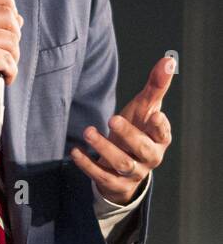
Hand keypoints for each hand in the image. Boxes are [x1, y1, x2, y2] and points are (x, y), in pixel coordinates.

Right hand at [0, 0, 21, 120]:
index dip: (7, 1)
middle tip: (7, 50)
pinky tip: (2, 76)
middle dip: (15, 34)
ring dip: (13, 56)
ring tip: (3, 66)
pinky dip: (10, 70)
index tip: (11, 17)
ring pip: (10, 39)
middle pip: (6, 15)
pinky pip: (7, 59)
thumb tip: (16, 18)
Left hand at [72, 56, 174, 204]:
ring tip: (88, 131)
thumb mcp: (144, 109)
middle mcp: (149, 158)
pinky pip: (102, 177)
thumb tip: (168, 59)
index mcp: (159, 139)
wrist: (122, 168)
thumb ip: (155, 86)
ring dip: (105, 148)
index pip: (164, 134)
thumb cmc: (136, 131)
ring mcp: (133, 173)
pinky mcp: (115, 184)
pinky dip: (87, 165)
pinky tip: (75, 151)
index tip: (154, 113)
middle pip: (143, 149)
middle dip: (129, 135)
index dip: (161, 126)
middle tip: (112, 118)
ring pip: (123, 164)